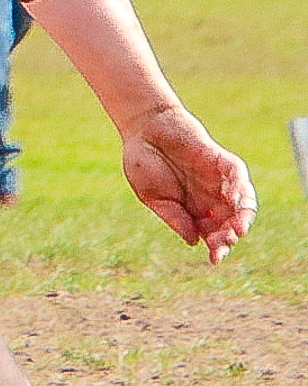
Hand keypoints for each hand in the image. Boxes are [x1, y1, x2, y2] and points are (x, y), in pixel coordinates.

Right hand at [119, 104, 256, 264]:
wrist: (143, 126)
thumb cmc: (143, 161)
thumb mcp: (152, 196)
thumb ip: (173, 217)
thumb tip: (194, 241)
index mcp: (192, 210)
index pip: (212, 234)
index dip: (216, 248)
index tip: (214, 258)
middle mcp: (210, 198)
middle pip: (230, 223)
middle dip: (229, 236)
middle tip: (223, 242)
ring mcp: (218, 180)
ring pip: (241, 204)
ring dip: (242, 219)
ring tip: (237, 230)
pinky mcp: (222, 161)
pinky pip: (239, 178)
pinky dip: (242, 191)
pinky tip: (236, 202)